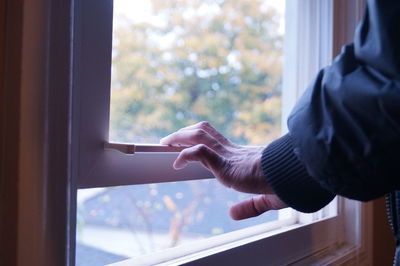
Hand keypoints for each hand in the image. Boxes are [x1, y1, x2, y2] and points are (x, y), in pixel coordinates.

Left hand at [160, 121, 286, 219]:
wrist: (294, 176)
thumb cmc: (287, 184)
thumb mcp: (266, 199)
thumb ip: (250, 207)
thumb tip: (232, 214)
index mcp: (240, 157)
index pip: (214, 139)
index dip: (198, 138)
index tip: (186, 143)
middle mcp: (232, 152)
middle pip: (204, 131)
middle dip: (184, 132)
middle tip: (169, 138)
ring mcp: (228, 156)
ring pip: (199, 136)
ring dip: (179, 136)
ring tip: (166, 142)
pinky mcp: (226, 164)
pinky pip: (200, 152)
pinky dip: (185, 155)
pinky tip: (176, 163)